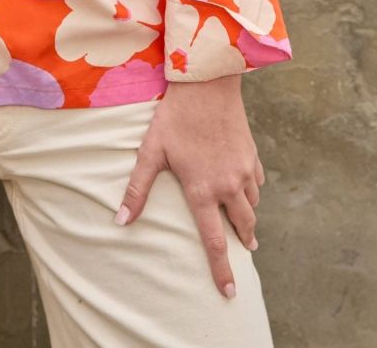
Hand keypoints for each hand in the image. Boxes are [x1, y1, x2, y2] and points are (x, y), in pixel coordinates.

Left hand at [115, 74, 262, 299]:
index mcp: (202, 190)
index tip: (229, 292)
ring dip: (247, 216)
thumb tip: (120, 220)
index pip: (215, 242)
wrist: (206, 84)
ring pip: (252, 205)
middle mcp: (228, 185)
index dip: (222, 270)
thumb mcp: (151, 152)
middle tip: (244, 252)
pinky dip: (251, 190)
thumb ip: (137, 189)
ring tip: (242, 222)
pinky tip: (244, 187)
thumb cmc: (174, 117)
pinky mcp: (251, 154)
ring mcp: (243, 170)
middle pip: (242, 227)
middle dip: (243, 242)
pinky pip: (256, 182)